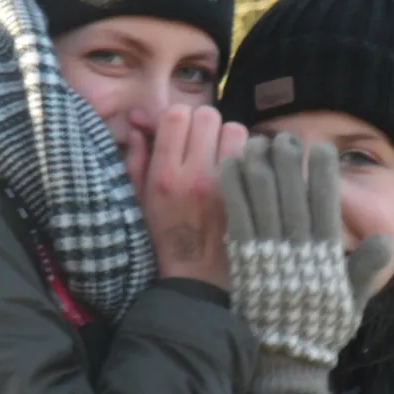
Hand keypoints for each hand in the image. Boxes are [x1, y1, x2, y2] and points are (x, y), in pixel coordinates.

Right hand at [132, 105, 247, 289]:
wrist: (199, 278)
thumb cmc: (165, 237)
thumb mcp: (140, 200)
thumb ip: (137, 159)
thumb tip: (140, 123)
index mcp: (166, 176)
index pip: (176, 115)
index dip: (179, 118)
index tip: (180, 132)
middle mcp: (197, 176)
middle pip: (208, 115)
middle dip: (204, 124)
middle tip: (203, 142)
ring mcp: (229, 185)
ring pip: (236, 129)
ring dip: (229, 136)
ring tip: (223, 154)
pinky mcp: (251, 193)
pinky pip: (255, 153)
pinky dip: (249, 154)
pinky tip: (241, 169)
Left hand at [220, 132, 391, 365]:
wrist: (283, 361)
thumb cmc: (318, 330)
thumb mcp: (350, 302)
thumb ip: (364, 269)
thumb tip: (385, 239)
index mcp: (326, 254)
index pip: (326, 202)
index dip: (323, 172)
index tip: (319, 149)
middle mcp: (298, 247)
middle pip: (292, 190)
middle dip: (288, 159)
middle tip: (284, 138)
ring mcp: (268, 251)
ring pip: (264, 196)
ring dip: (259, 165)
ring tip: (256, 142)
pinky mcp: (242, 258)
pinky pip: (237, 214)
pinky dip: (233, 187)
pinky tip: (229, 164)